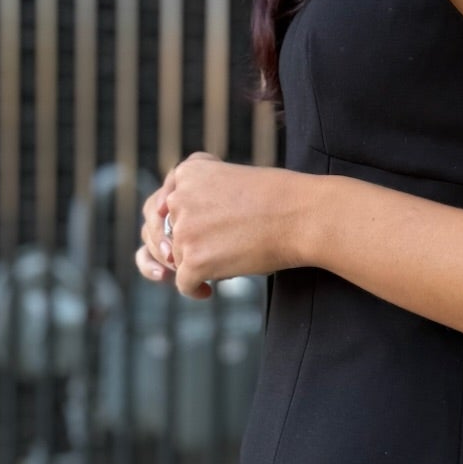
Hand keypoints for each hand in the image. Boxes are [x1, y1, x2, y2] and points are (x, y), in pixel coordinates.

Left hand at [137, 151, 312, 299]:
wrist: (303, 216)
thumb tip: (168, 247)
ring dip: (193, 266)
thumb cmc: (279, 200)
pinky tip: (208, 291)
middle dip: (172, 249)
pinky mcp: (194, 260)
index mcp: (187, 172)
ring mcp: (183, 230)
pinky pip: (183, 283)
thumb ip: (198, 200)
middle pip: (159, 233)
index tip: (182, 238)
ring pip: (174, 259)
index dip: (167, 224)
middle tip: (188, 260)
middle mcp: (178, 198)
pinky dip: (194, 290)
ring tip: (220, 265)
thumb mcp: (230, 181)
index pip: (160, 204)